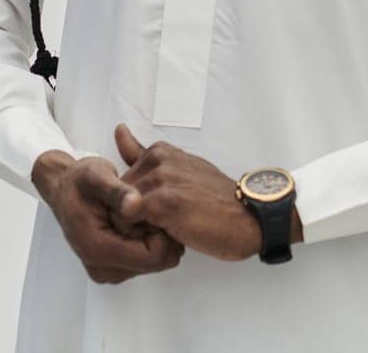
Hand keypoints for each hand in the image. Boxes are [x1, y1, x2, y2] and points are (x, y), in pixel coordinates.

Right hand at [31, 150, 184, 283]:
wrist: (64, 188)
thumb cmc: (79, 182)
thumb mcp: (98, 177)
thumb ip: (117, 192)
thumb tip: (134, 204)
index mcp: (98, 250)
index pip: (153, 258)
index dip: (164, 234)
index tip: (160, 209)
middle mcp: (101, 268)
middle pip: (156, 263)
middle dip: (160, 236)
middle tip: (151, 209)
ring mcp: (107, 270)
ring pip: (154, 263)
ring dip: (154, 238)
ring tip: (142, 213)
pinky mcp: (112, 268)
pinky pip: (145, 261)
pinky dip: (148, 241)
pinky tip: (139, 221)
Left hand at [114, 124, 302, 260]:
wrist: (251, 217)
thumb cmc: (218, 200)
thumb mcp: (181, 169)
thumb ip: (143, 155)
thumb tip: (118, 131)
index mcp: (160, 152)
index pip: (120, 184)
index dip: (135, 207)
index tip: (161, 214)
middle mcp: (158, 160)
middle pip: (116, 199)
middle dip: (133, 218)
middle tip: (167, 226)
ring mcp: (160, 180)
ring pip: (119, 213)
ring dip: (138, 229)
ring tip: (172, 230)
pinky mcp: (163, 203)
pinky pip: (128, 222)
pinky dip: (141, 237)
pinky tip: (170, 236)